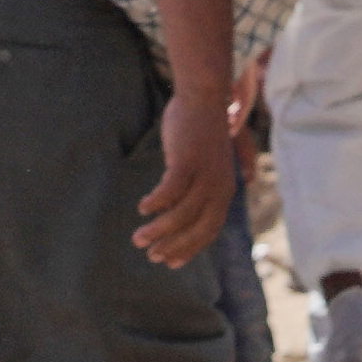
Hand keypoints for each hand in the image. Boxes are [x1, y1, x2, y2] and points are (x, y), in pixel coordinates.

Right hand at [135, 108, 236, 270]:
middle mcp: (218, 187)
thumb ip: (195, 189)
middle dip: (172, 246)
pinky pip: (170, 190)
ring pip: (180, 214)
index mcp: (224, 192)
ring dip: (157, 230)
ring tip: (138, 238)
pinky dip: (156, 203)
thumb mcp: (204, 166)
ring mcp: (204, 174)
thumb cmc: (200, 133)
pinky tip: (142, 208)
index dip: (189, 249)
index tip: (170, 263)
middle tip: (151, 255)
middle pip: (196, 229)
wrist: (204, 98)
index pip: (208, 231)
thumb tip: (173, 211)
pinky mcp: (187, 160)